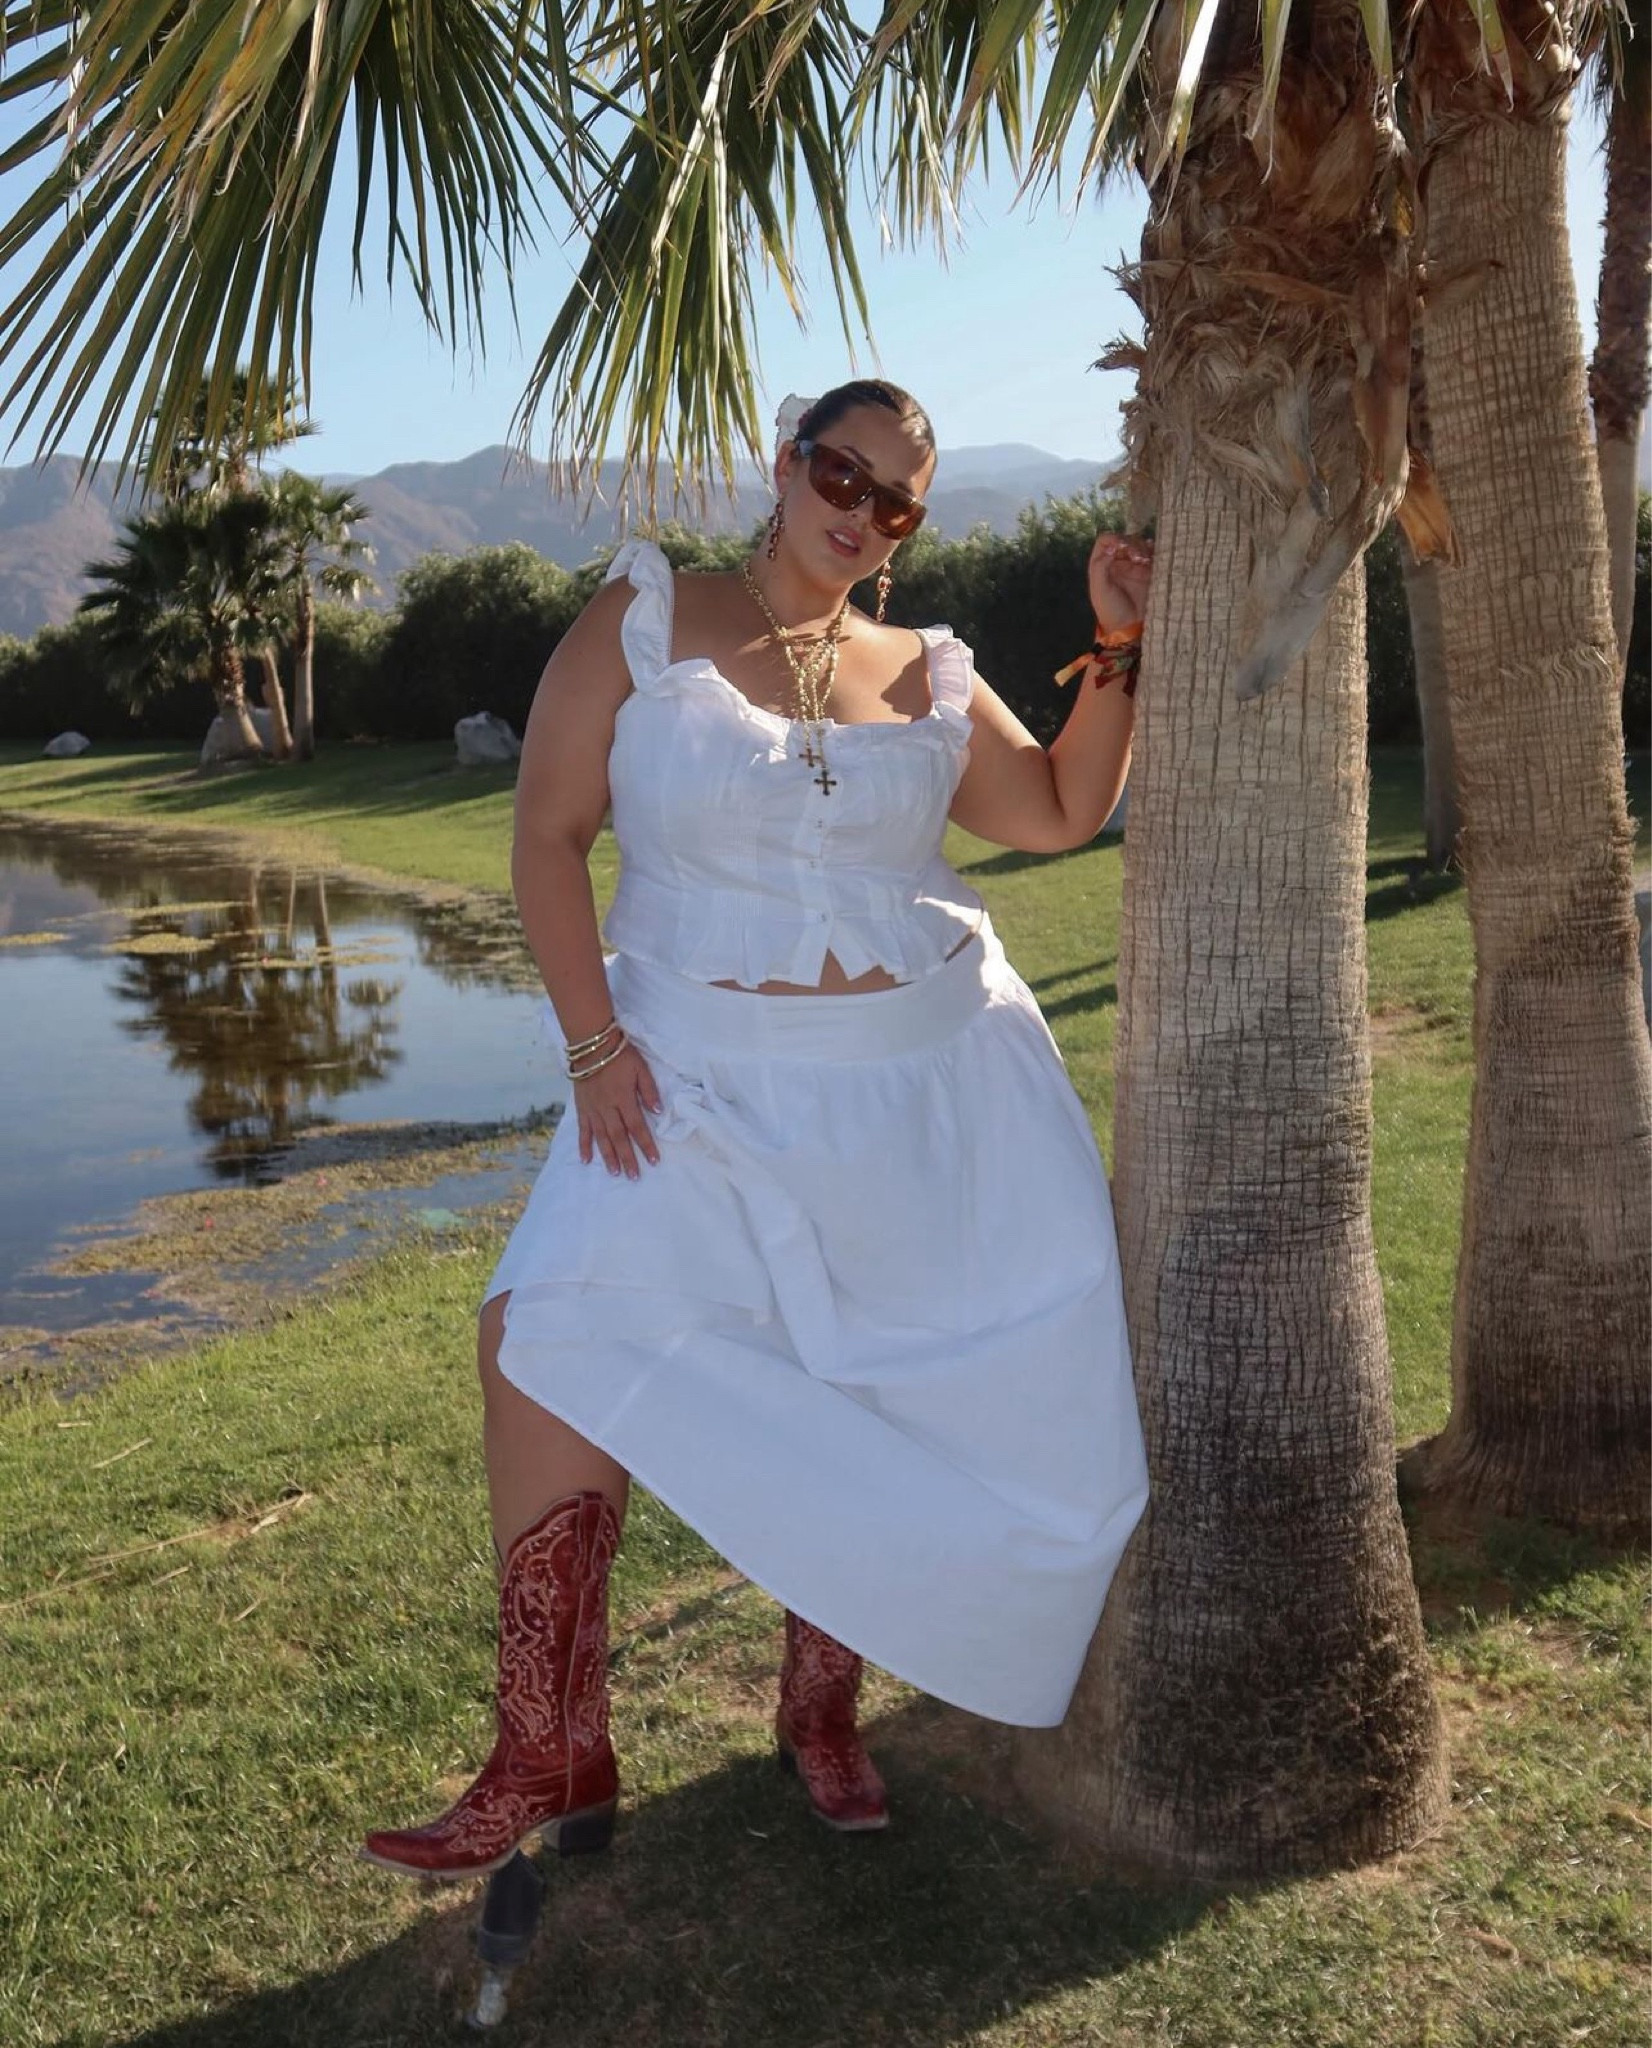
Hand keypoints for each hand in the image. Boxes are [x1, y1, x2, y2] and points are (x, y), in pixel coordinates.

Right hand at [574, 1041, 662, 1178]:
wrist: (592, 1045)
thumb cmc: (620, 1055)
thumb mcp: (641, 1068)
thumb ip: (649, 1090)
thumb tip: (659, 1111)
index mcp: (624, 1099)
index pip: (637, 1126)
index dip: (646, 1144)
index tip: (653, 1160)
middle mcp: (608, 1108)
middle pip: (619, 1137)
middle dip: (627, 1158)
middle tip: (634, 1176)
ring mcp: (593, 1109)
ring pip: (602, 1137)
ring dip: (608, 1156)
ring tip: (615, 1173)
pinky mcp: (582, 1108)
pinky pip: (583, 1129)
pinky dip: (584, 1145)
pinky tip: (586, 1160)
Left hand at [1088, 532, 1152, 635]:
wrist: (1131, 628)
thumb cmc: (1111, 610)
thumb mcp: (1099, 589)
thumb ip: (1100, 566)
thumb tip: (1111, 547)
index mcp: (1102, 565)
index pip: (1105, 541)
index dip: (1114, 539)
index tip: (1121, 548)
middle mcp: (1118, 562)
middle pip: (1124, 540)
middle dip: (1131, 544)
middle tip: (1137, 557)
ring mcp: (1134, 566)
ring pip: (1139, 545)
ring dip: (1143, 548)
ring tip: (1145, 561)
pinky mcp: (1149, 571)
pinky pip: (1152, 555)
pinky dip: (1154, 552)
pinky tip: (1154, 557)